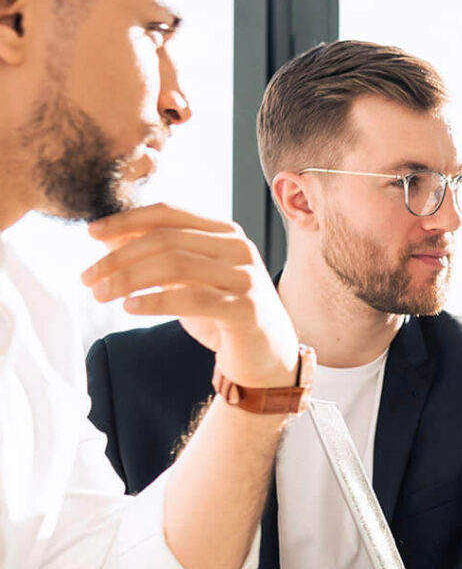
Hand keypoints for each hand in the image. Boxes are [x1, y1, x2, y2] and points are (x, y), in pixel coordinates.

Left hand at [84, 204, 298, 388]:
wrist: (267, 355)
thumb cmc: (222, 313)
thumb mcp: (188, 280)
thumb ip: (156, 255)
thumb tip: (107, 236)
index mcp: (225, 233)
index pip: (170, 213)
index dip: (127, 220)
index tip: (90, 234)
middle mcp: (239, 248)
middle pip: (167, 239)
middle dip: (119, 257)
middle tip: (88, 277)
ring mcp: (246, 277)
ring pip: (176, 265)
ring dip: (129, 279)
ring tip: (100, 294)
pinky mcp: (246, 309)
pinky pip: (193, 299)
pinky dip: (155, 301)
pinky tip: (130, 308)